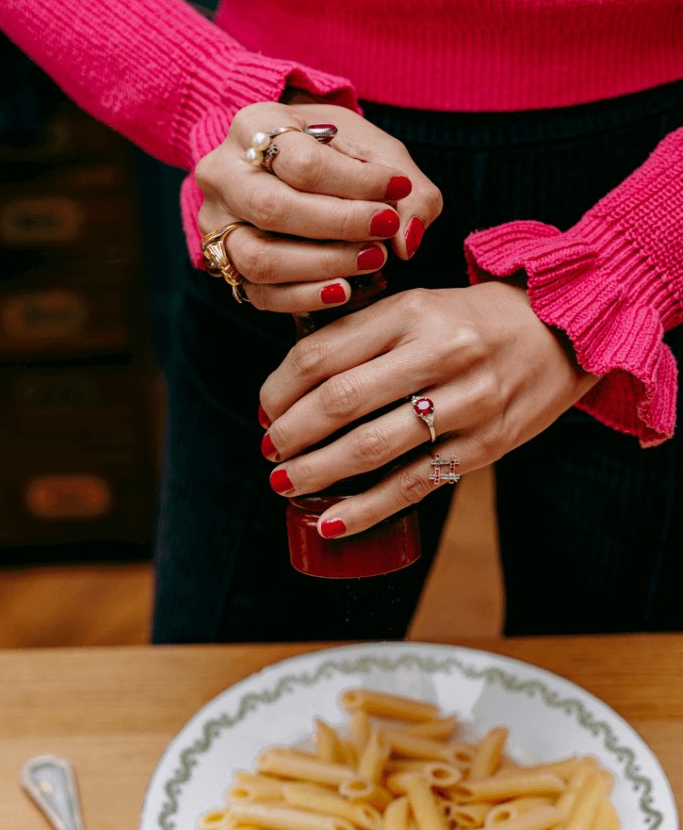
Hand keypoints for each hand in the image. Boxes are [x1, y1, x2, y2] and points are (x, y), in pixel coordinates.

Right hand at [195, 99, 441, 311]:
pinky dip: (304, 297)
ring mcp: (215, 222)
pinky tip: (344, 289)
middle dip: (339, 226)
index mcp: (253, 124)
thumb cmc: (334, 151)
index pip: (303, 163)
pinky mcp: (223, 263)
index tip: (399, 189)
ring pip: (259, 259)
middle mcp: (222, 173)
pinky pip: (258, 293)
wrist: (287, 159)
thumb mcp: (373, 148)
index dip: (357, 182)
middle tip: (386, 230)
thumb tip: (407, 239)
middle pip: (273, 209)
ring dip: (323, 266)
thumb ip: (407, 188)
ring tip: (373, 260)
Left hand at [258, 281, 599, 536]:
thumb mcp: (418, 307)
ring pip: (373, 446)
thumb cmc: (473, 320)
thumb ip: (362, 335)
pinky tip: (332, 522)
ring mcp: (467, 401)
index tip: (265, 409)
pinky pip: (414, 483)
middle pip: (340, 400)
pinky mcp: (487, 445)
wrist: (564, 330)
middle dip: (291, 433)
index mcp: (410, 311)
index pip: (322, 353)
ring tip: (286, 483)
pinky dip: (367, 509)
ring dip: (318, 471)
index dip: (279, 388)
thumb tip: (292, 386)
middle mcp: (439, 352)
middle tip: (269, 450)